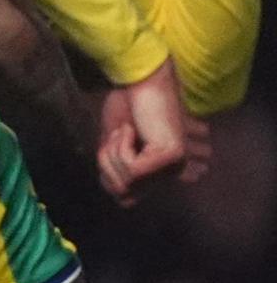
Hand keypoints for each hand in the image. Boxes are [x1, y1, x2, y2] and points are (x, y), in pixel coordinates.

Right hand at [95, 64, 192, 200]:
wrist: (137, 82)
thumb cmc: (126, 106)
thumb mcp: (113, 146)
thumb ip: (117, 172)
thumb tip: (124, 199)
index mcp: (164, 169)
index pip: (125, 199)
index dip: (109, 178)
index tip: (116, 145)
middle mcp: (174, 170)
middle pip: (120, 193)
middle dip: (107, 163)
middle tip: (119, 136)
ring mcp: (175, 164)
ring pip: (125, 183)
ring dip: (113, 153)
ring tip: (126, 131)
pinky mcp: (171, 156)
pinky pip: (133, 171)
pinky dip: (121, 148)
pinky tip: (132, 130)